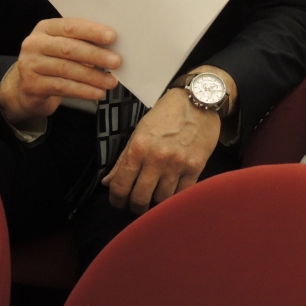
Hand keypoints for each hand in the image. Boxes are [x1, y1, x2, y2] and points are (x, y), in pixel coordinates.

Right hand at [0, 18, 119, 128]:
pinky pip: (62, 87)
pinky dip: (83, 91)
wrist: (28, 88)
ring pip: (66, 69)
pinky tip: (98, 93)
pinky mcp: (31, 85)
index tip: (112, 37)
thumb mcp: (65, 46)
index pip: (70, 26)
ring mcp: (30, 65)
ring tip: (111, 82)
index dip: (92, 31)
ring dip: (93, 76)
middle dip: (96, 55)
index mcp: (46, 28)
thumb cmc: (55, 61)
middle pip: (68, 48)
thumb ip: (83, 42)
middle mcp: (34, 44)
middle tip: (117, 62)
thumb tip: (115, 47)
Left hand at [102, 88, 219, 212]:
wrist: (198, 100)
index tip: (118, 202)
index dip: (116, 200)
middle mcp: (157, 157)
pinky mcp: (196, 166)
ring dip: (156, 202)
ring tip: (155, 198)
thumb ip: (124, 159)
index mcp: (138, 148)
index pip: (120, 186)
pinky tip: (172, 193)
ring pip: (162, 199)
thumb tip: (108, 182)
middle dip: (135, 206)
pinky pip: (182, 193)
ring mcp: (178, 163)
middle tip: (136, 205)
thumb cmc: (167, 114)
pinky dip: (175, 197)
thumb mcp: (140, 131)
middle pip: (140, 198)